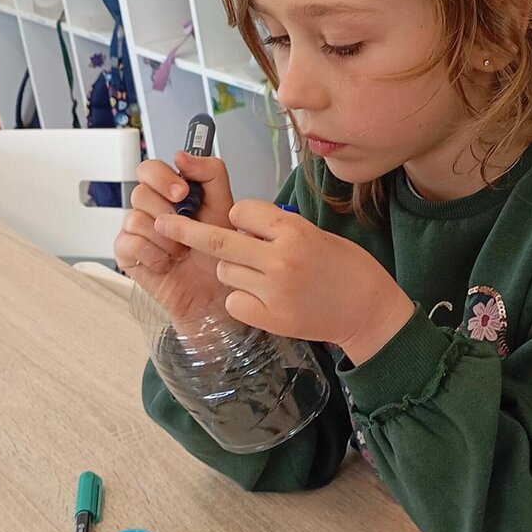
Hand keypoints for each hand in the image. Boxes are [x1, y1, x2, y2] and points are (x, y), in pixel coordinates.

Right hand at [113, 152, 234, 324]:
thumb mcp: (225, 208)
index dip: (162, 177)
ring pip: (135, 219)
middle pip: (140, 192)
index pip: (149, 169)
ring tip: (181, 250)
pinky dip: (153, 254)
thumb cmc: (220, 252)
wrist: (216, 293)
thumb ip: (211, 174)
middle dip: (167, 212)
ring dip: (165, 238)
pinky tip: (167, 262)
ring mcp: (137, 231)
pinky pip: (128, 244)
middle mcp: (151, 209)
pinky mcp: (128, 254)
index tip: (182, 193)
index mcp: (171, 193)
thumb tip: (182, 155)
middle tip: (185, 228)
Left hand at [154, 200, 414, 362]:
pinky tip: (263, 300)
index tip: (245, 225)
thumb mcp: (317, 235)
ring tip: (261, 278)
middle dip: (185, 230)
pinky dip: (242, 299)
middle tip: (162, 222)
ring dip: (232, 271)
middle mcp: (280, 259)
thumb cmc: (347, 268)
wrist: (369, 310)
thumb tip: (239, 225)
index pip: (242, 212)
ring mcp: (273, 291)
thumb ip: (279, 230)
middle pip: (218, 240)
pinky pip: (234, 301)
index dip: (239, 218)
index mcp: (293, 231)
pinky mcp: (270, 318)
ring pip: (225, 272)